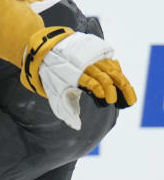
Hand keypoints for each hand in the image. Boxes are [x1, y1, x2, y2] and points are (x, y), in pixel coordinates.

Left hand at [21, 26, 136, 129]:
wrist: (51, 53)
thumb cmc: (55, 79)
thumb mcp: (56, 94)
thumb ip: (67, 111)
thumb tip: (76, 126)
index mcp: (73, 74)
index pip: (89, 81)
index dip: (98, 88)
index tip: (104, 98)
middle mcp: (85, 65)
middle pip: (103, 76)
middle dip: (111, 88)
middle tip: (115, 101)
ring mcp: (93, 58)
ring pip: (112, 70)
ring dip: (121, 83)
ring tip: (129, 97)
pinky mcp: (99, 54)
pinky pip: (112, 63)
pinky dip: (119, 73)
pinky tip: (123, 84)